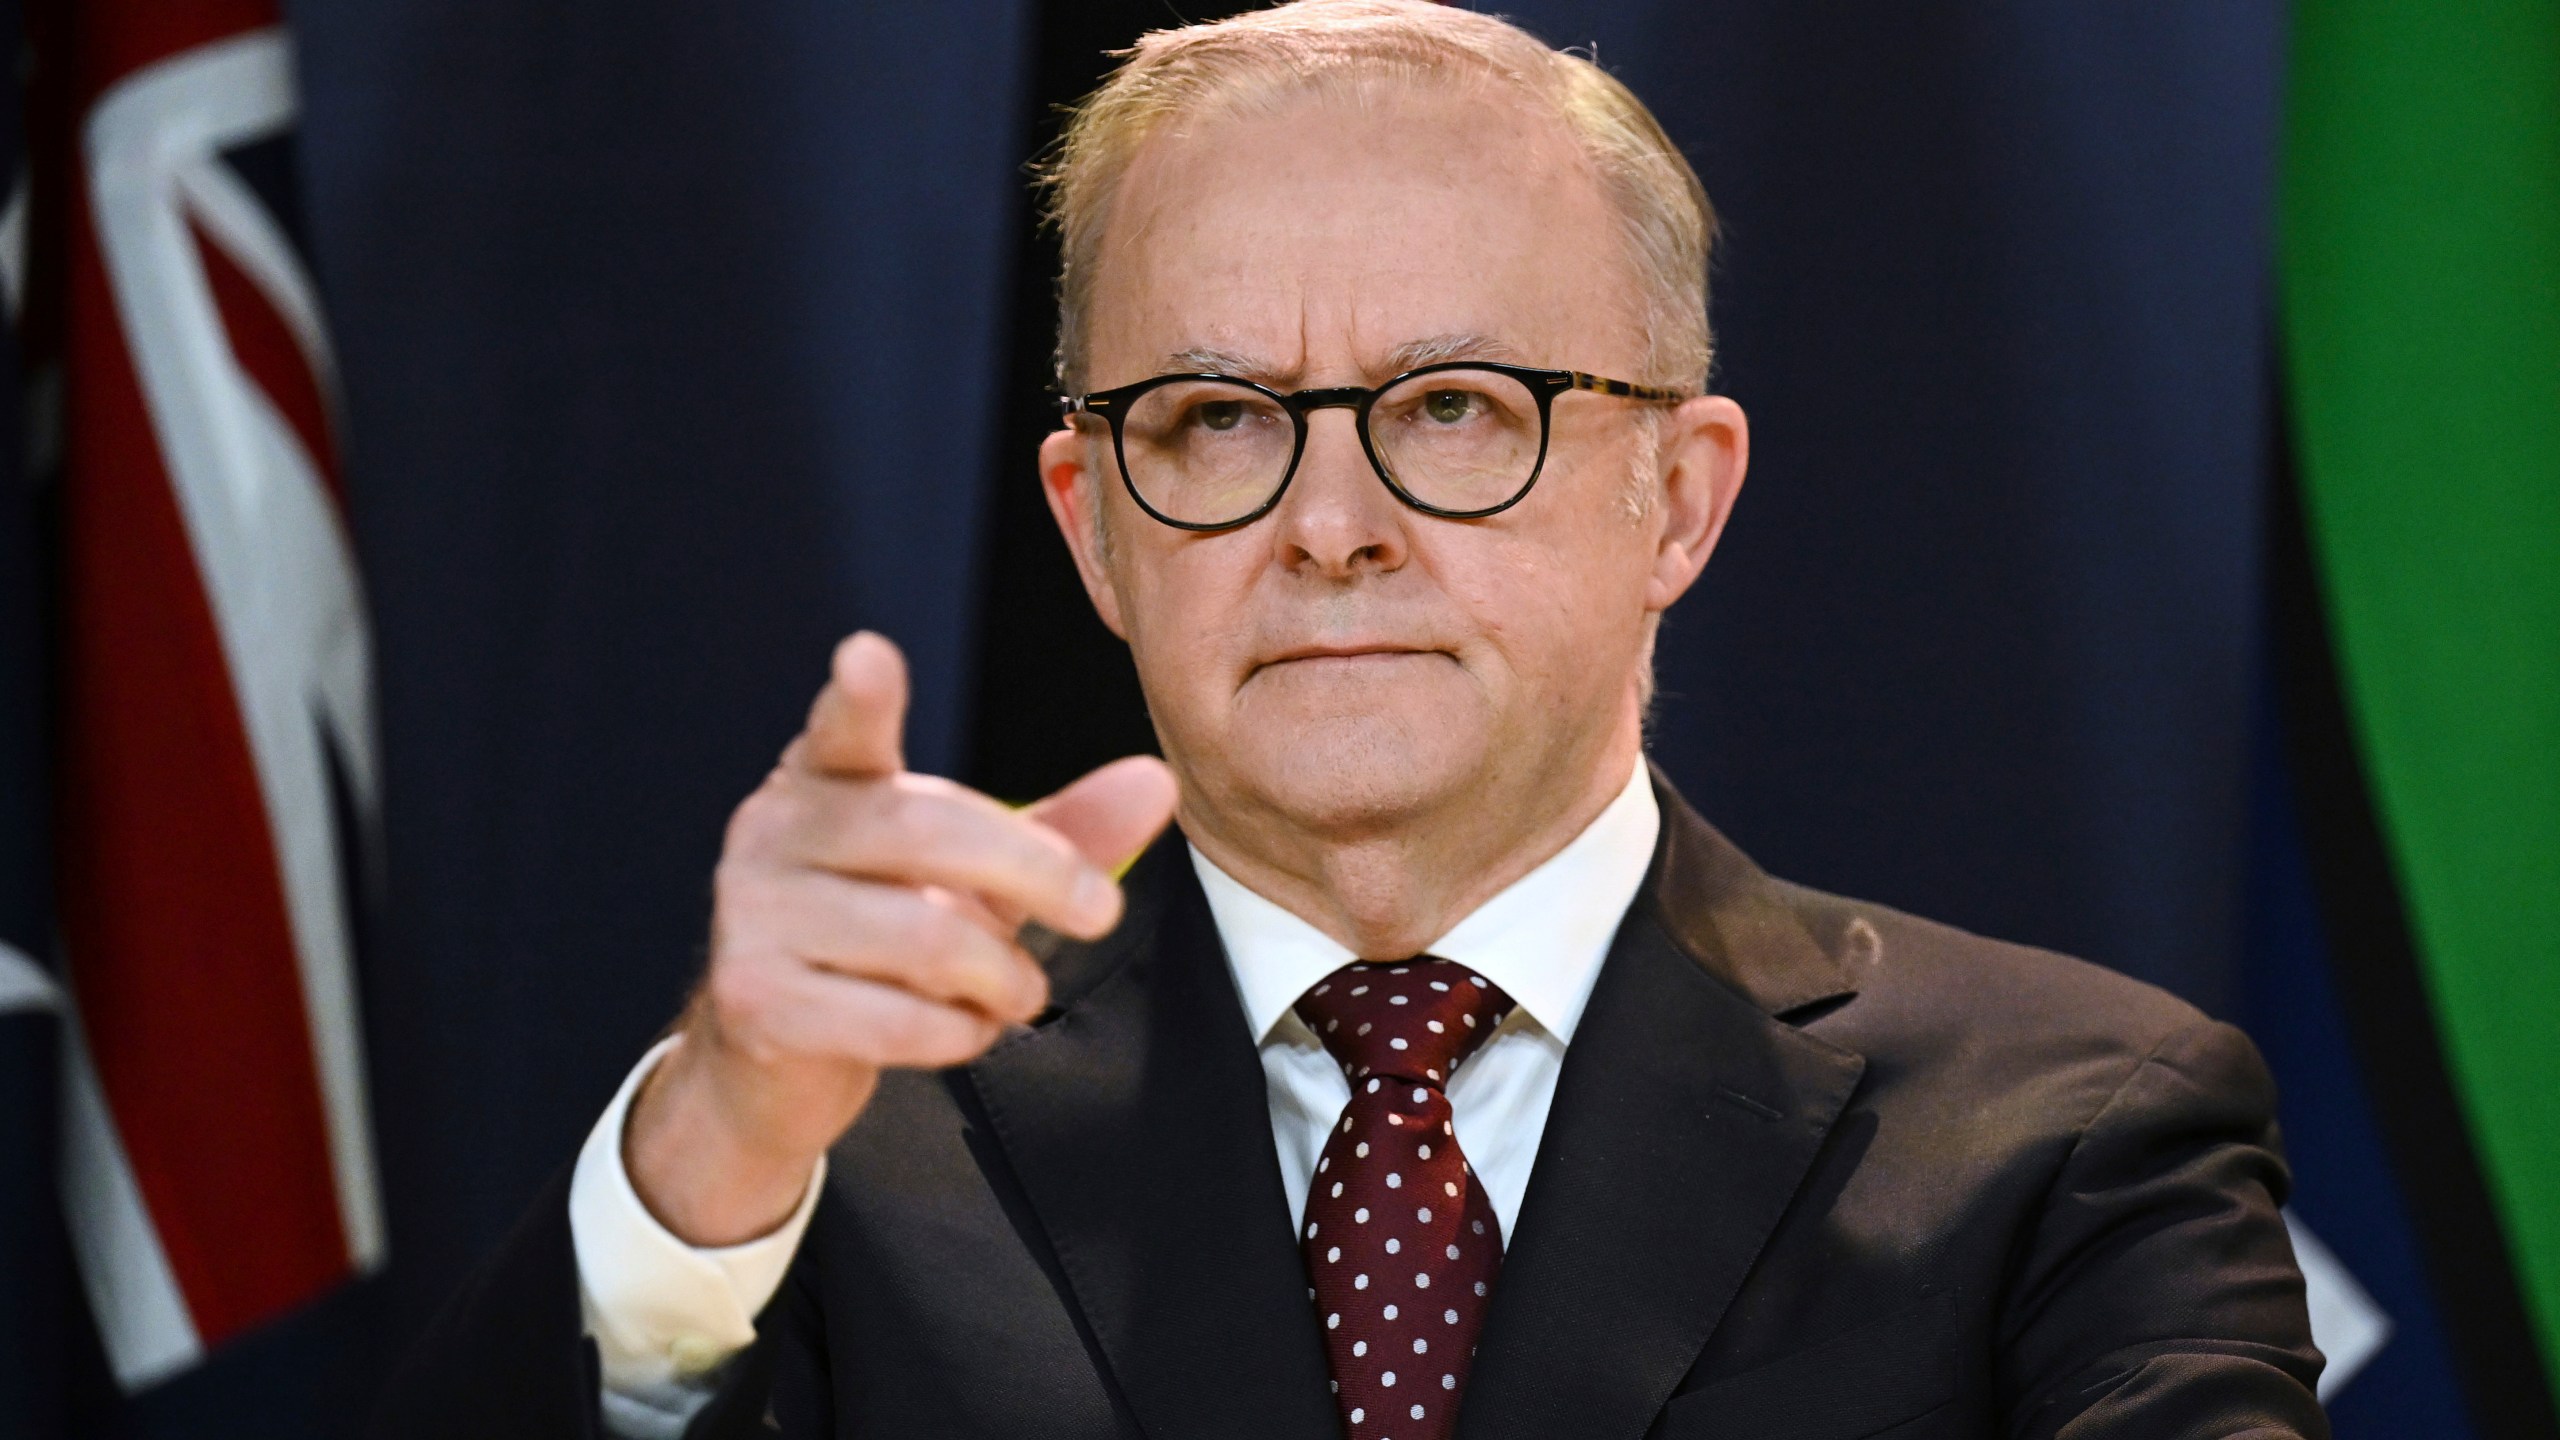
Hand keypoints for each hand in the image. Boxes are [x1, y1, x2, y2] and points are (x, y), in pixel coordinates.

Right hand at [625, 632, 1177, 1245]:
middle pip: (925, 829)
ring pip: (925, 937)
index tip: (870, 655)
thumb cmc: (886, 938)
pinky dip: (959, 1034)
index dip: (860, 696)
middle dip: (1038, 871)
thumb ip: (1062, 832)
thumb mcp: (978, 878)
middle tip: (1103, 911)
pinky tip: (964, 1029)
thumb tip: (1158, 780)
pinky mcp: (756, 1001)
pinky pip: (895, 1020)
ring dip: (1004, 977)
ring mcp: (755, 915)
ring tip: (1020, 992)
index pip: (845, 729)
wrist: (777, 1054)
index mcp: (828, 780)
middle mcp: (775, 832)